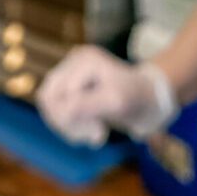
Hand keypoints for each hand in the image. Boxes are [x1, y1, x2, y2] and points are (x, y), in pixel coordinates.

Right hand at [36, 45, 176, 146]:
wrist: (149, 97)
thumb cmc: (136, 98)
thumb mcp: (115, 102)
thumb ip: (86, 105)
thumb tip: (61, 112)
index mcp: (85, 59)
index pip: (59, 95)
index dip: (73, 119)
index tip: (100, 133)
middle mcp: (74, 60)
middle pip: (47, 96)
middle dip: (67, 123)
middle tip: (94, 136)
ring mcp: (70, 70)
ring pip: (48, 103)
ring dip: (67, 126)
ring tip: (92, 135)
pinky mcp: (69, 83)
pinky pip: (55, 107)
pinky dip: (68, 124)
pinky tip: (88, 131)